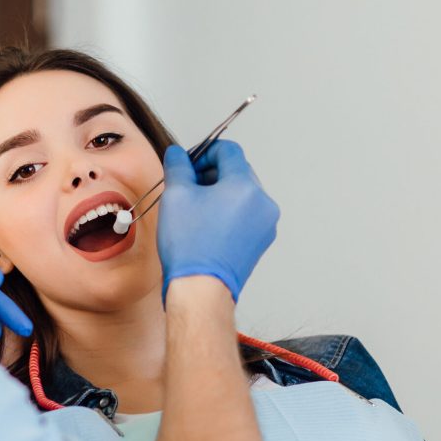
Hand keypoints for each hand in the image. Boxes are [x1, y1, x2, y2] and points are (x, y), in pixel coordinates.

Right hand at [158, 141, 279, 301]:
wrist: (202, 290)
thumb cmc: (190, 247)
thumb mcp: (175, 195)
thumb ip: (178, 166)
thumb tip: (178, 153)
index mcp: (245, 186)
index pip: (228, 150)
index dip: (204, 152)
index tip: (189, 165)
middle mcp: (262, 202)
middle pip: (237, 171)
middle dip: (211, 174)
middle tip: (188, 188)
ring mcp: (265, 224)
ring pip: (242, 194)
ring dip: (219, 194)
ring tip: (196, 211)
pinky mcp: (261, 241)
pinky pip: (246, 215)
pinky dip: (228, 213)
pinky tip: (207, 227)